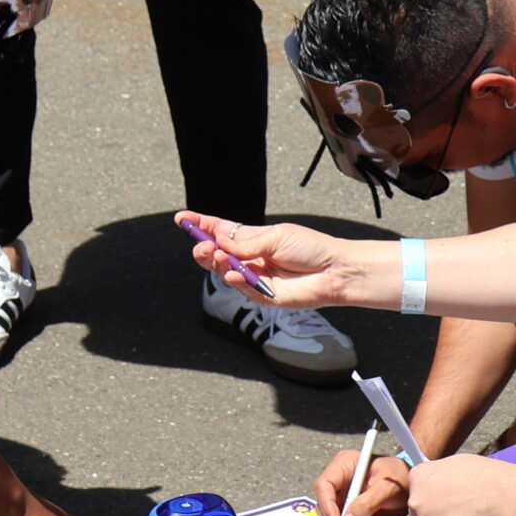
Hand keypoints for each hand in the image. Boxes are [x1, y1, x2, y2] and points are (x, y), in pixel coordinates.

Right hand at [180, 211, 363, 308]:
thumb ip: (247, 242)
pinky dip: (235, 280)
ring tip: (218, 256)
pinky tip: (236, 273)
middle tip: (201, 245)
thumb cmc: (311, 249)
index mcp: (252, 240)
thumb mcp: (276, 237)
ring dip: (218, 264)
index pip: (221, 232)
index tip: (181, 218)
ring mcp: (255, 278)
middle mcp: (250, 259)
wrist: (334, 270)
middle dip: (204, 249)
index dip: (201, 225)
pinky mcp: (263, 296)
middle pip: (217, 255)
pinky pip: (242, 289)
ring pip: (225, 273)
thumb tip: (221, 242)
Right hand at [313, 450, 418, 515]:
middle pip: (324, 504)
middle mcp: (340, 480)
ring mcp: (343, 495)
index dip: (326, 505)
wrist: (411, 485)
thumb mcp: (387, 487)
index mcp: (344, 465)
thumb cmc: (400, 477)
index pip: (324, 485)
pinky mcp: (349, 509)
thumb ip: (368, 502)